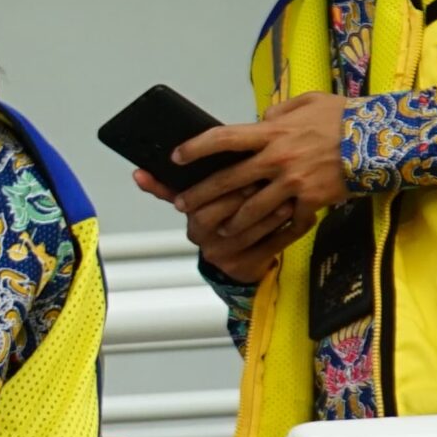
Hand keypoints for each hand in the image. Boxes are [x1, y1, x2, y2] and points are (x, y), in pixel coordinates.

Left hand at [133, 92, 347, 282]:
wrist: (383, 140)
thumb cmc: (345, 118)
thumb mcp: (309, 102)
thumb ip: (279, 111)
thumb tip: (260, 118)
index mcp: (272, 131)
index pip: (223, 138)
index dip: (195, 148)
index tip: (176, 157)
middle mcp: (277, 158)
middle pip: (228, 179)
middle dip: (201, 194)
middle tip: (182, 203)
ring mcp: (293, 182)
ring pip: (251, 208)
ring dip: (231, 221)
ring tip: (218, 229)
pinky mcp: (311, 201)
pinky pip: (287, 220)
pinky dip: (276, 229)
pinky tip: (264, 236)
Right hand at [134, 171, 287, 284]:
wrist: (239, 262)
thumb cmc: (221, 221)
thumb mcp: (198, 201)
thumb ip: (170, 186)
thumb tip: (137, 174)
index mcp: (189, 218)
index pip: (194, 201)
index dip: (217, 186)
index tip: (239, 169)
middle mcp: (201, 239)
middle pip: (216, 217)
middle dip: (240, 198)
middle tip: (262, 181)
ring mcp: (223, 255)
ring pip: (244, 232)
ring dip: (266, 214)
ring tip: (286, 198)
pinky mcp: (246, 267)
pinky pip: (267, 248)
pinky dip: (284, 231)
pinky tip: (298, 216)